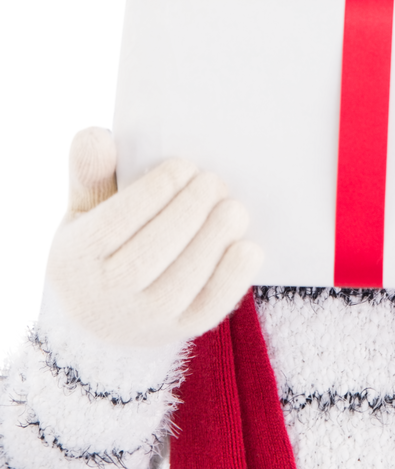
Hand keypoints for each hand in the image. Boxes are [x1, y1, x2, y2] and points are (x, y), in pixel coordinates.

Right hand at [44, 125, 263, 346]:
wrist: (109, 313)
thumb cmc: (105, 244)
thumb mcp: (86, 208)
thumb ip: (90, 171)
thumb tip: (94, 135)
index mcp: (74, 260)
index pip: (117, 222)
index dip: (156, 189)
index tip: (182, 166)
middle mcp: (103, 299)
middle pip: (151, 252)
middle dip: (191, 208)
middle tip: (213, 182)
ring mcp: (143, 321)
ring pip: (182, 280)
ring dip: (215, 237)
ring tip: (232, 208)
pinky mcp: (179, 332)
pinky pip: (210, 308)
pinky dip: (233, 276)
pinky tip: (246, 245)